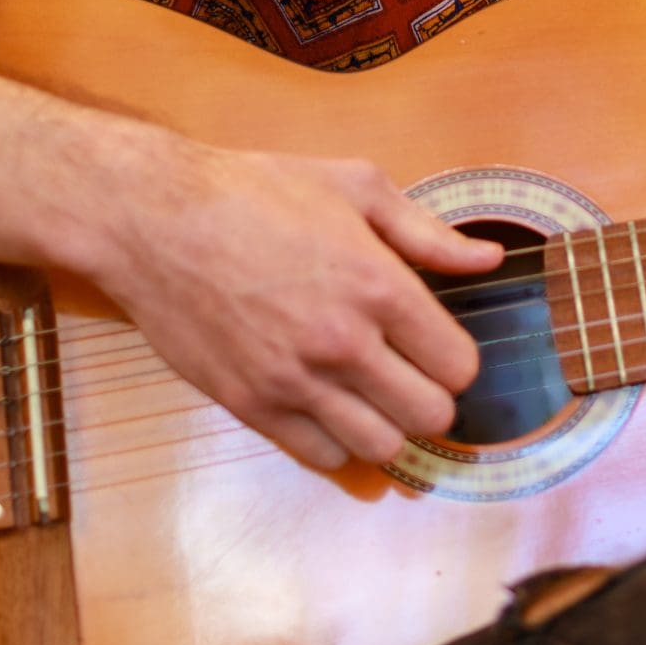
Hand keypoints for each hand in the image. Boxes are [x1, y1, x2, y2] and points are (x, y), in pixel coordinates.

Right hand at [88, 137, 507, 471]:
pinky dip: (337, 442)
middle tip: (410, 373)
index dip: (457, 359)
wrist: (156, 220)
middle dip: (431, 398)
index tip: (437, 345)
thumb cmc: (256, 192)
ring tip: (372, 395)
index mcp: (379, 286)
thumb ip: (428, 232)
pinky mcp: (251, 405)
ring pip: (381, 448)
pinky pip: (321, 458)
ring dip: (387, 426)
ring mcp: (294, 381)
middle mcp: (343, 343)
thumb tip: (489, 260)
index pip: (459, 366)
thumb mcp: (355, 186)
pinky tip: (330, 407)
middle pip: (430, 416)